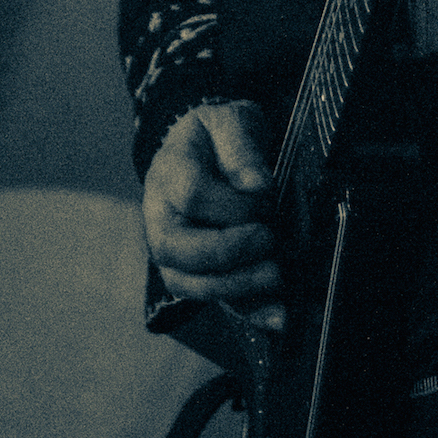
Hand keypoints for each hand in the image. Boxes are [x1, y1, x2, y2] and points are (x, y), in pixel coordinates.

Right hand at [141, 101, 284, 330]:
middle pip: (175, 248)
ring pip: (187, 283)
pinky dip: (247, 311)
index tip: (266, 197)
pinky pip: (214, 300)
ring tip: (276, 275)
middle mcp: (160, 216)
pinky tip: (278, 315)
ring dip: (235, 286)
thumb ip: (242, 147)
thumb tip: (258, 186)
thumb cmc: (218, 136)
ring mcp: (172, 251)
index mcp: (169, 172)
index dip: (232, 203)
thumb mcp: (229, 121)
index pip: (191, 194)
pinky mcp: (195, 274)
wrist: (205, 150)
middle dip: (227, 252)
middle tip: (269, 240)